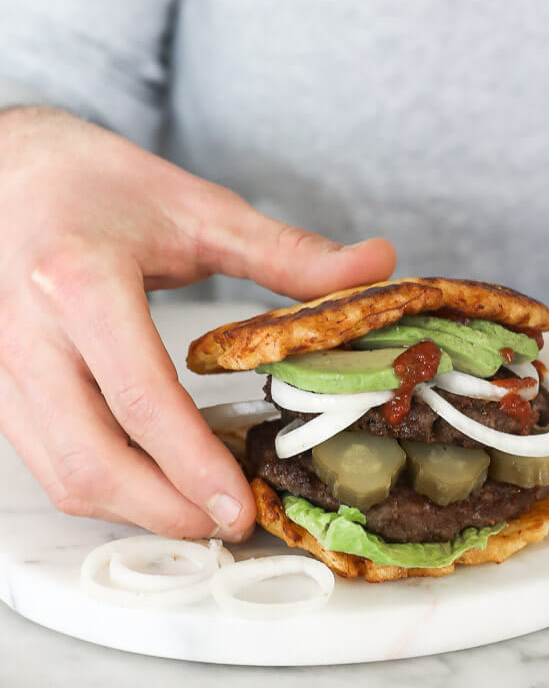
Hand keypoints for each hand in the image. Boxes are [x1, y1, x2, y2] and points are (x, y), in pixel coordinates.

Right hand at [0, 108, 395, 540]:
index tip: (240, 506)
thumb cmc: (94, 181)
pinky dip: (102, 485)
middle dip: (165, 512)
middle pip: (91, 463)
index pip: (142, 401)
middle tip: (227, 521)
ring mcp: (1, 367)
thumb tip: (373, 266)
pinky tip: (151, 477)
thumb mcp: (196, 207)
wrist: (9, 167)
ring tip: (197, 507)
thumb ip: (286, 252)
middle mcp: (28, 334)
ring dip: (133, 508)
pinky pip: (46, 460)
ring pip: (61, 476)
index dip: (195, 468)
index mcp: (81, 282)